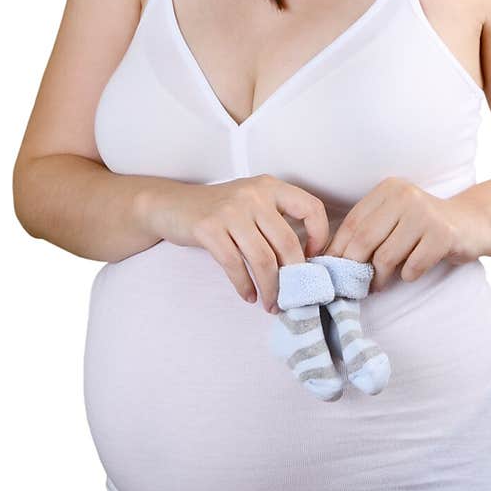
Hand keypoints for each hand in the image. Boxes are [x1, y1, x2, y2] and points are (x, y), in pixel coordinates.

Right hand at [140, 174, 329, 312]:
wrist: (171, 206)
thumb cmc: (219, 210)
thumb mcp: (252, 203)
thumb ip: (277, 221)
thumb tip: (306, 262)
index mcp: (270, 186)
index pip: (311, 208)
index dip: (319, 237)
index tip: (312, 260)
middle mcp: (253, 195)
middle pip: (287, 242)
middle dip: (294, 276)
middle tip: (294, 297)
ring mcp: (229, 211)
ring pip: (263, 259)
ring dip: (270, 288)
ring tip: (271, 304)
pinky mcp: (208, 228)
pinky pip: (234, 265)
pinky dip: (244, 286)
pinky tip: (248, 296)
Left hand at [321, 177, 484, 291]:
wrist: (472, 223)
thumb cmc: (424, 226)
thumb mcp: (394, 218)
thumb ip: (368, 231)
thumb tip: (331, 259)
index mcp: (388, 189)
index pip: (353, 221)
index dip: (338, 249)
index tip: (330, 270)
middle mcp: (405, 195)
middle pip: (364, 238)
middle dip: (354, 266)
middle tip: (351, 284)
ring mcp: (426, 213)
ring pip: (386, 256)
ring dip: (379, 277)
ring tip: (378, 284)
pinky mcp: (443, 234)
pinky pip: (412, 266)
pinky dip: (408, 275)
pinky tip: (411, 272)